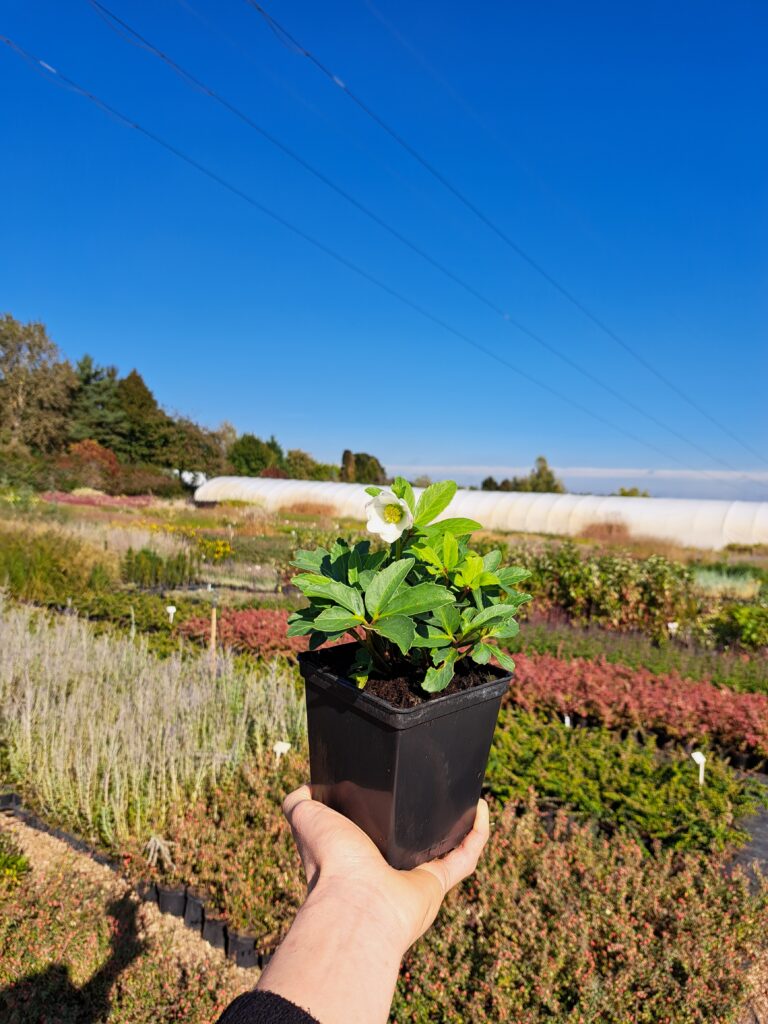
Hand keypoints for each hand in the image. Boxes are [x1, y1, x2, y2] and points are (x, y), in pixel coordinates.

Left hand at [282, 785, 489, 953]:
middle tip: (435, 787)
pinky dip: (477, 833)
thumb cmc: (329, 860)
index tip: (392, 784)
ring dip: (456, 824)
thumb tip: (307, 786)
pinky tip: (480, 804)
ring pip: (442, 849)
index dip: (381, 810)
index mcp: (355, 855)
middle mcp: (385, 870)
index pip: (370, 831)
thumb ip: (300, 800)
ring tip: (462, 794)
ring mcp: (413, 880)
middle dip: (422, 817)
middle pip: (409, 841)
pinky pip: (465, 857)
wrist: (357, 902)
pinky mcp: (438, 884)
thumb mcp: (305, 817)